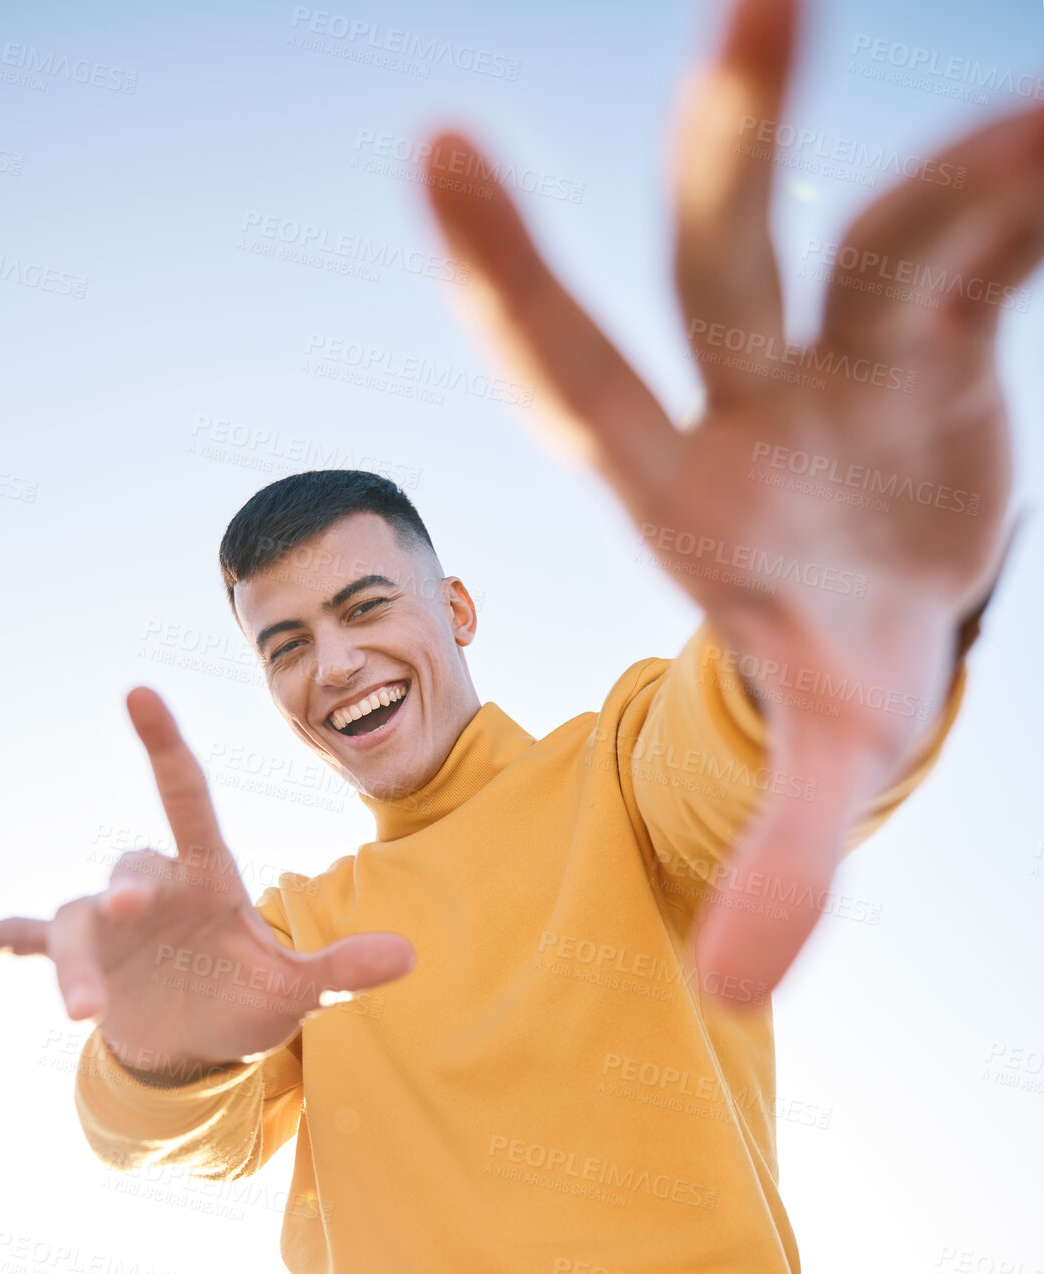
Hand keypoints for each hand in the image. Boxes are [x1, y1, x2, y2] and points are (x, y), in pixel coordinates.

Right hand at [0, 689, 414, 1077]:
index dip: (164, 746)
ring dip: (74, 963)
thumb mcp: (298, 991)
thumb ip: (342, 969)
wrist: (202, 1039)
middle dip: (122, 888)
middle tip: (127, 908)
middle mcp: (151, 889)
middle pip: (127, 869)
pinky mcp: (80, 962)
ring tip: (81, 1010)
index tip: (139, 692)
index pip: (185, 797)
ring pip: (76, 922)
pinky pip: (27, 941)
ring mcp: (109, 925)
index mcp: (206, 876)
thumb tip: (411, 956)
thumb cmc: (249, 997)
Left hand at [421, 0, 1043, 994]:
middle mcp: (746, 401)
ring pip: (884, 233)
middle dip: (740, 137)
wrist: (895, 611)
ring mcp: (843, 357)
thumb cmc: (829, 675)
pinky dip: (1025, 196)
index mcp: (681, 495)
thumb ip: (778, 859)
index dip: (514, 279)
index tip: (440, 149)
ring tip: (1043, 133)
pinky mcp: (941, 332)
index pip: (575, 377)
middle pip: (718, 265)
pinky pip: (986, 244)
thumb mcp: (813, 760)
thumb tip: (740, 990)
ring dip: (966, 172)